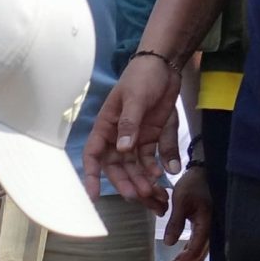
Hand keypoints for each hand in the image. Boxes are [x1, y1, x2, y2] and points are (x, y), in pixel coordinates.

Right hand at [85, 51, 181, 205]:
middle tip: (139, 196)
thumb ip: (129, 123)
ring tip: (156, 194)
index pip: (94, 154)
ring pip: (137, 166)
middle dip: (127, 182)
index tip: (94, 194)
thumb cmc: (142, 77)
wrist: (165, 65)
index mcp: (106, 127)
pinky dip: (159, 166)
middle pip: (118, 166)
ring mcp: (136, 138)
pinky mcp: (153, 137)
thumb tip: (122, 149)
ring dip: (144, 180)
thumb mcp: (135, 98)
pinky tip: (167, 173)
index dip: (92, 175)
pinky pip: (154, 157)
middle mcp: (119, 137)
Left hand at [161, 168, 211, 260]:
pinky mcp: (207, 228)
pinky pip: (199, 246)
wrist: (206, 173)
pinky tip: (178, 259)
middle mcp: (212, 230)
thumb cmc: (194, 184)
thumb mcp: (181, 200)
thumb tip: (168, 244)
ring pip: (199, 253)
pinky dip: (188, 255)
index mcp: (207, 223)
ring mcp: (211, 230)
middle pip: (198, 257)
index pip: (194, 251)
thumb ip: (176, 222)